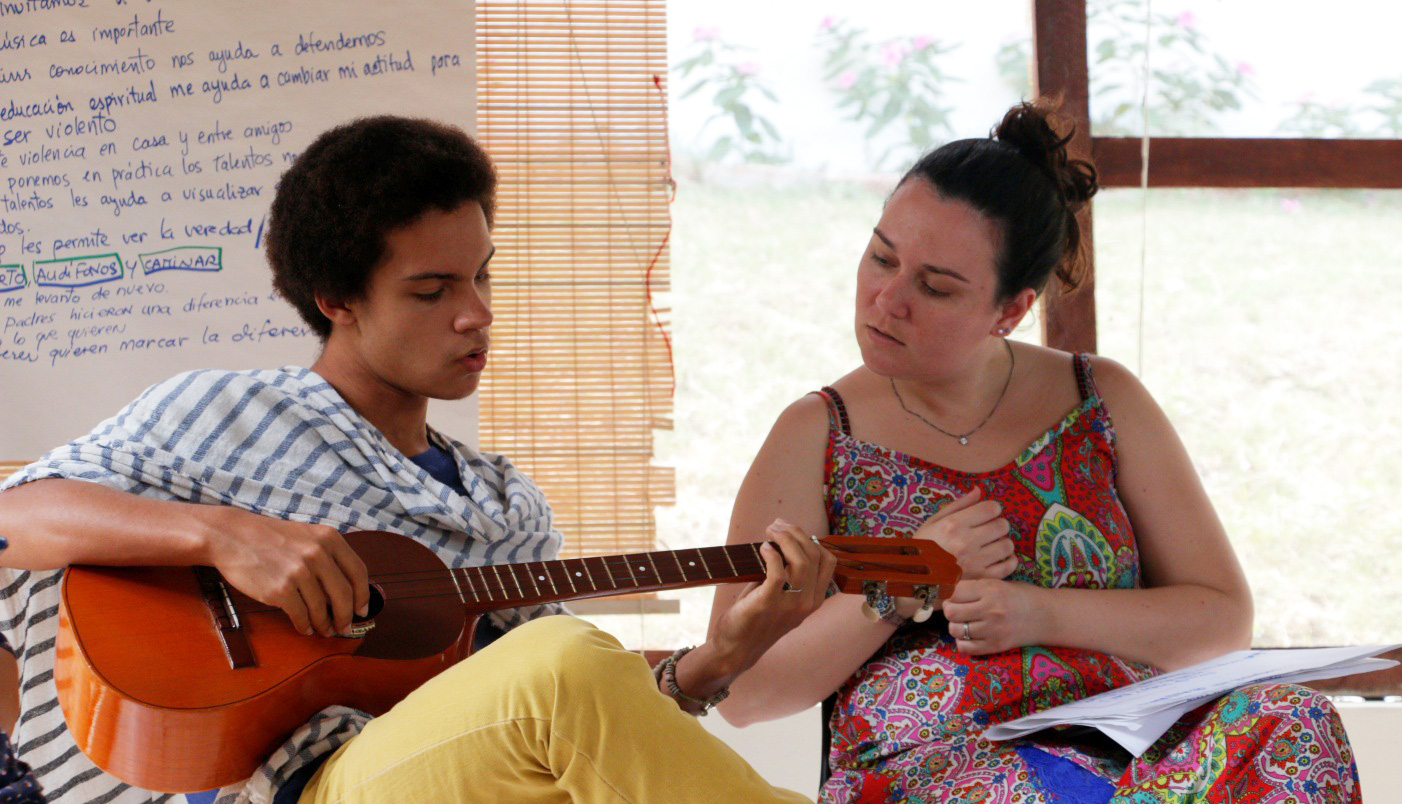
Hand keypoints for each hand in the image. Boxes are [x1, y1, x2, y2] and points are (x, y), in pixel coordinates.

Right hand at [204, 508, 369, 637]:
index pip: (358, 572)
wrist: (232, 537)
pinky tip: (304, 628)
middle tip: (344, 627)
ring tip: (323, 629)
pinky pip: (300, 615)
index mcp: (329, 538)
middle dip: (346, 616)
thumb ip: (329, 556)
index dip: (363, 595)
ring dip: (324, 624)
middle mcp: (317, 553)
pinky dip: (304, 625)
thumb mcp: (307, 536)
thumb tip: (348, 590)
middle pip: (344, 595)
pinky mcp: (280, 589)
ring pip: (321, 608)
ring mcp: (299, 571)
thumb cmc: (271, 539)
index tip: (362, 610)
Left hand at [708, 519, 835, 672]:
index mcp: (814, 600)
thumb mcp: (782, 598)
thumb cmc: (756, 619)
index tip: (791, 530)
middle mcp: (807, 602)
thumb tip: (782, 541)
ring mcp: (790, 604)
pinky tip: (762, 548)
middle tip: (776, 525)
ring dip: (785, 538)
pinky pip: (778, 571)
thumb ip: (789, 574)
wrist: (737, 650)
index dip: (811, 539)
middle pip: (813, 555)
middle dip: (795, 532)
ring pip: (800, 560)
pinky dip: (772, 554)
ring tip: (770, 531)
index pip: (827, 561)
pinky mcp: (768, 603)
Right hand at [911, 487, 1016, 580]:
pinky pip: (1008, 566)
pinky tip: (999, 558)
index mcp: (953, 525)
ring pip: (1007, 545)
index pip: (991, 508)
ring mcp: (975, 562)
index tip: (987, 514)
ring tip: (992, 545)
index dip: (992, 509)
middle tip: (989, 530)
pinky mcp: (981, 579)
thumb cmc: (924, 547)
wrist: (915, 579)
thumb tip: (978, 491)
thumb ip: (958, 505)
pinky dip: (1008, 560)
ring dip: (1003, 542)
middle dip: (998, 524)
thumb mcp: (934, 522)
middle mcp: (966, 542)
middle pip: (1002, 525)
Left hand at [941, 579, 1044, 654]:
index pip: (954, 592)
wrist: (1045, 616)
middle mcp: (990, 609)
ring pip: (955, 630)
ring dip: (956, 626)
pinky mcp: (995, 646)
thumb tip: (947, 591)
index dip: (950, 594)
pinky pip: (965, 647)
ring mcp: (993, 629)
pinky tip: (971, 636)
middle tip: (957, 610)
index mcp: (990, 589)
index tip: (954, 597)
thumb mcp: (998, 583)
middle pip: (951, 612)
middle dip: (950, 610)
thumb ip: (974, 587)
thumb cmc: (1020, 596)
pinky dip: (963, 642)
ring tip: (965, 623)